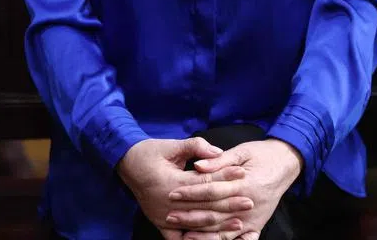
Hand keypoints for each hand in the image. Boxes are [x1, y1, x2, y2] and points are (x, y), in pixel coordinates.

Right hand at [118, 138, 249, 239]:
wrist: (127, 164)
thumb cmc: (150, 152)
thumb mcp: (171, 145)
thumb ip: (195, 147)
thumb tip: (218, 152)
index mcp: (171, 182)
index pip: (203, 182)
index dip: (224, 178)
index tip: (242, 174)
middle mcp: (168, 203)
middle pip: (204, 206)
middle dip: (228, 204)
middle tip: (249, 202)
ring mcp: (164, 216)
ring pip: (196, 225)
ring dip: (219, 225)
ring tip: (240, 222)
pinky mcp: (161, 223)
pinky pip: (180, 238)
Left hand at [174, 138, 303, 239]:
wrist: (287, 163)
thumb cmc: (262, 154)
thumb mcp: (242, 151)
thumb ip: (219, 160)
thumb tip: (198, 166)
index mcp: (244, 183)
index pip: (212, 190)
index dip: (191, 192)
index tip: (173, 193)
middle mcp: (249, 204)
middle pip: (215, 213)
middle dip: (190, 216)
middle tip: (170, 216)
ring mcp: (254, 218)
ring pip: (224, 231)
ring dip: (203, 235)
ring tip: (183, 235)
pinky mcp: (258, 225)